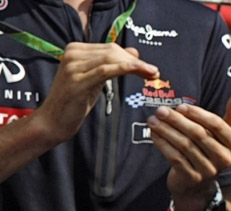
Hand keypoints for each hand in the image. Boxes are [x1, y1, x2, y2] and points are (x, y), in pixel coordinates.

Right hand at [35, 43, 158, 144]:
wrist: (53, 120)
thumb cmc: (75, 101)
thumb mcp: (95, 79)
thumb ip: (112, 65)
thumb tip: (134, 52)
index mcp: (76, 50)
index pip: (111, 48)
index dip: (132, 57)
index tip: (149, 68)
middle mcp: (73, 54)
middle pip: (113, 52)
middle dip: (137, 62)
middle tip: (155, 73)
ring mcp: (73, 66)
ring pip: (111, 59)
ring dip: (136, 66)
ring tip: (152, 75)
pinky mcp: (77, 80)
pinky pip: (105, 71)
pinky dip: (125, 69)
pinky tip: (139, 72)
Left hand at [150, 90, 230, 210]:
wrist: (196, 184)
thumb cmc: (209, 151)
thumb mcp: (222, 134)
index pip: (217, 125)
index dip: (198, 114)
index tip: (181, 106)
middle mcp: (225, 159)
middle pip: (199, 134)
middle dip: (177, 120)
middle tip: (161, 110)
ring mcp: (209, 171)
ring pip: (185, 145)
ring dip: (166, 130)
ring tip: (153, 120)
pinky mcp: (192, 178)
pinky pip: (175, 157)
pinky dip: (163, 144)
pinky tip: (155, 135)